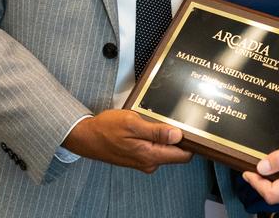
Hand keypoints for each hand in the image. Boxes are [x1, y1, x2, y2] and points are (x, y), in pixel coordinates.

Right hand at [63, 109, 192, 172]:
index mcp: (150, 155)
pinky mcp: (139, 156)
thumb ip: (156, 131)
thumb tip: (178, 136)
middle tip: (172, 117)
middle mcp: (149, 162)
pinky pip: (155, 147)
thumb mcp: (132, 123)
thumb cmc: (106, 129)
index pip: (183, 155)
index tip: (191, 126)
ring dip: (164, 134)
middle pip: (176, 151)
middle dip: (177, 135)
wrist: (86, 136)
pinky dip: (155, 136)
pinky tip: (148, 124)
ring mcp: (144, 160)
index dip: (190, 141)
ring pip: (165, 147)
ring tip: (156, 118)